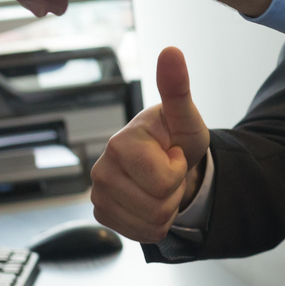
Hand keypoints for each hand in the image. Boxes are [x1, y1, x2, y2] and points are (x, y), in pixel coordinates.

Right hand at [90, 47, 210, 242]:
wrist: (169, 163)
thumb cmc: (176, 138)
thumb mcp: (185, 118)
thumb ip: (178, 88)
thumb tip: (172, 51)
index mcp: (120, 142)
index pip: (163, 180)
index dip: (178, 169)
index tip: (172, 153)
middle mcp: (101, 169)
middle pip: (157, 206)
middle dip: (173, 192)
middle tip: (167, 171)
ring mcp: (98, 194)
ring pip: (151, 223)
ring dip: (166, 208)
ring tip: (160, 185)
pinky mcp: (103, 214)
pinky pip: (142, 235)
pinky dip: (155, 223)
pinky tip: (150, 200)